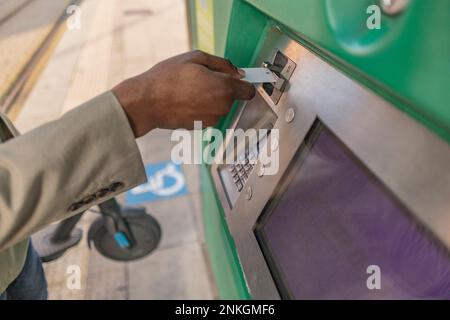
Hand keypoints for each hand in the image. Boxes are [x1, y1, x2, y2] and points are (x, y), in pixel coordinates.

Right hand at [112, 50, 255, 136]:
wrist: (147, 102)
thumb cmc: (168, 78)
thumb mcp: (196, 58)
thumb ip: (223, 64)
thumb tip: (238, 72)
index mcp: (224, 89)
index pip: (249, 91)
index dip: (244, 83)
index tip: (240, 80)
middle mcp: (222, 108)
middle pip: (232, 97)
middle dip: (222, 88)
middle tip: (201, 78)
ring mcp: (212, 120)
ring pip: (218, 106)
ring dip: (210, 98)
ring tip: (188, 89)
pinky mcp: (201, 127)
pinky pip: (207, 114)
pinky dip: (200, 108)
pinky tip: (184, 100)